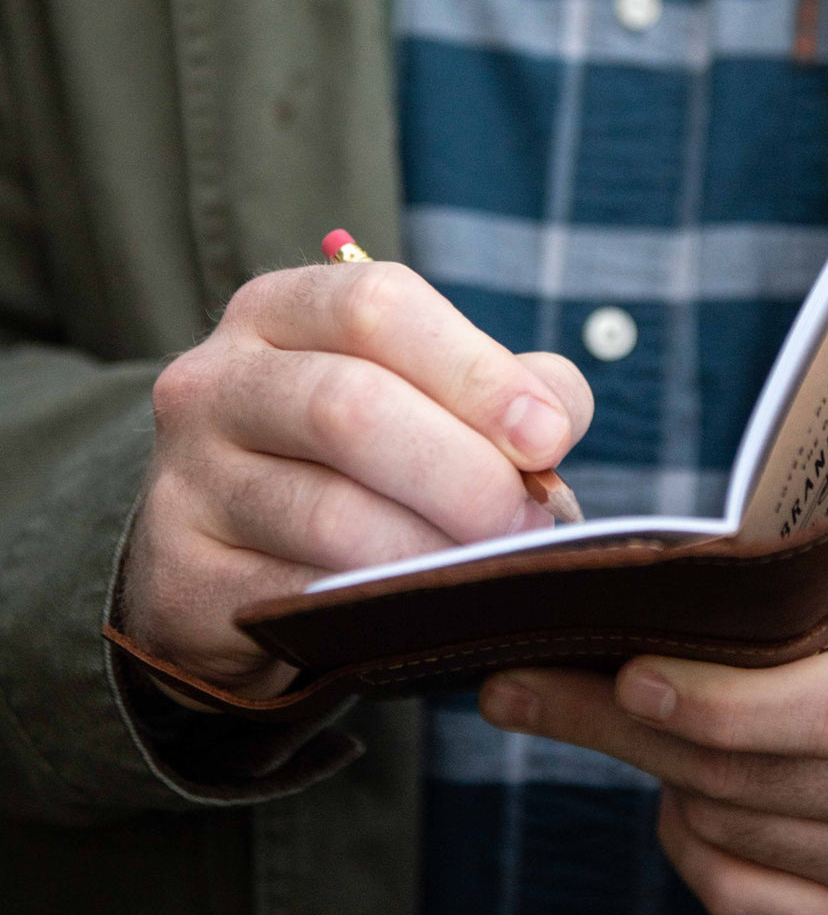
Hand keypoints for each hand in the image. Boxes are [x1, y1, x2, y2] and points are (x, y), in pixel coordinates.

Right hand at [122, 260, 592, 698]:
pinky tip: (425, 608)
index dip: (476, 372)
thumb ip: (503, 388)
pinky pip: (301, 595)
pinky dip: (380, 605)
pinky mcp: (185, 574)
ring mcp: (188, 478)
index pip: (377, 306)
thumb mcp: (422, 396)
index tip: (550, 438)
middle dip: (464, 473)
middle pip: (350, 406)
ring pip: (330, 514)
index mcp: (282, 311)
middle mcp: (217, 379)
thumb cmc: (356, 462)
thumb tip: (556, 419)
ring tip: (490, 570)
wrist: (237, 560)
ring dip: (435, 550)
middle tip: (527, 523)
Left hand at [478, 564, 827, 914]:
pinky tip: (682, 795)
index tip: (626, 674)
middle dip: (619, 726)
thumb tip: (613, 608)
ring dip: (655, 775)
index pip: (827, 711)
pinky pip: (736, 895)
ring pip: (725, 831)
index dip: (717, 702)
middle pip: (745, 776)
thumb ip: (771, 599)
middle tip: (520, 687)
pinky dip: (685, 841)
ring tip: (636, 719)